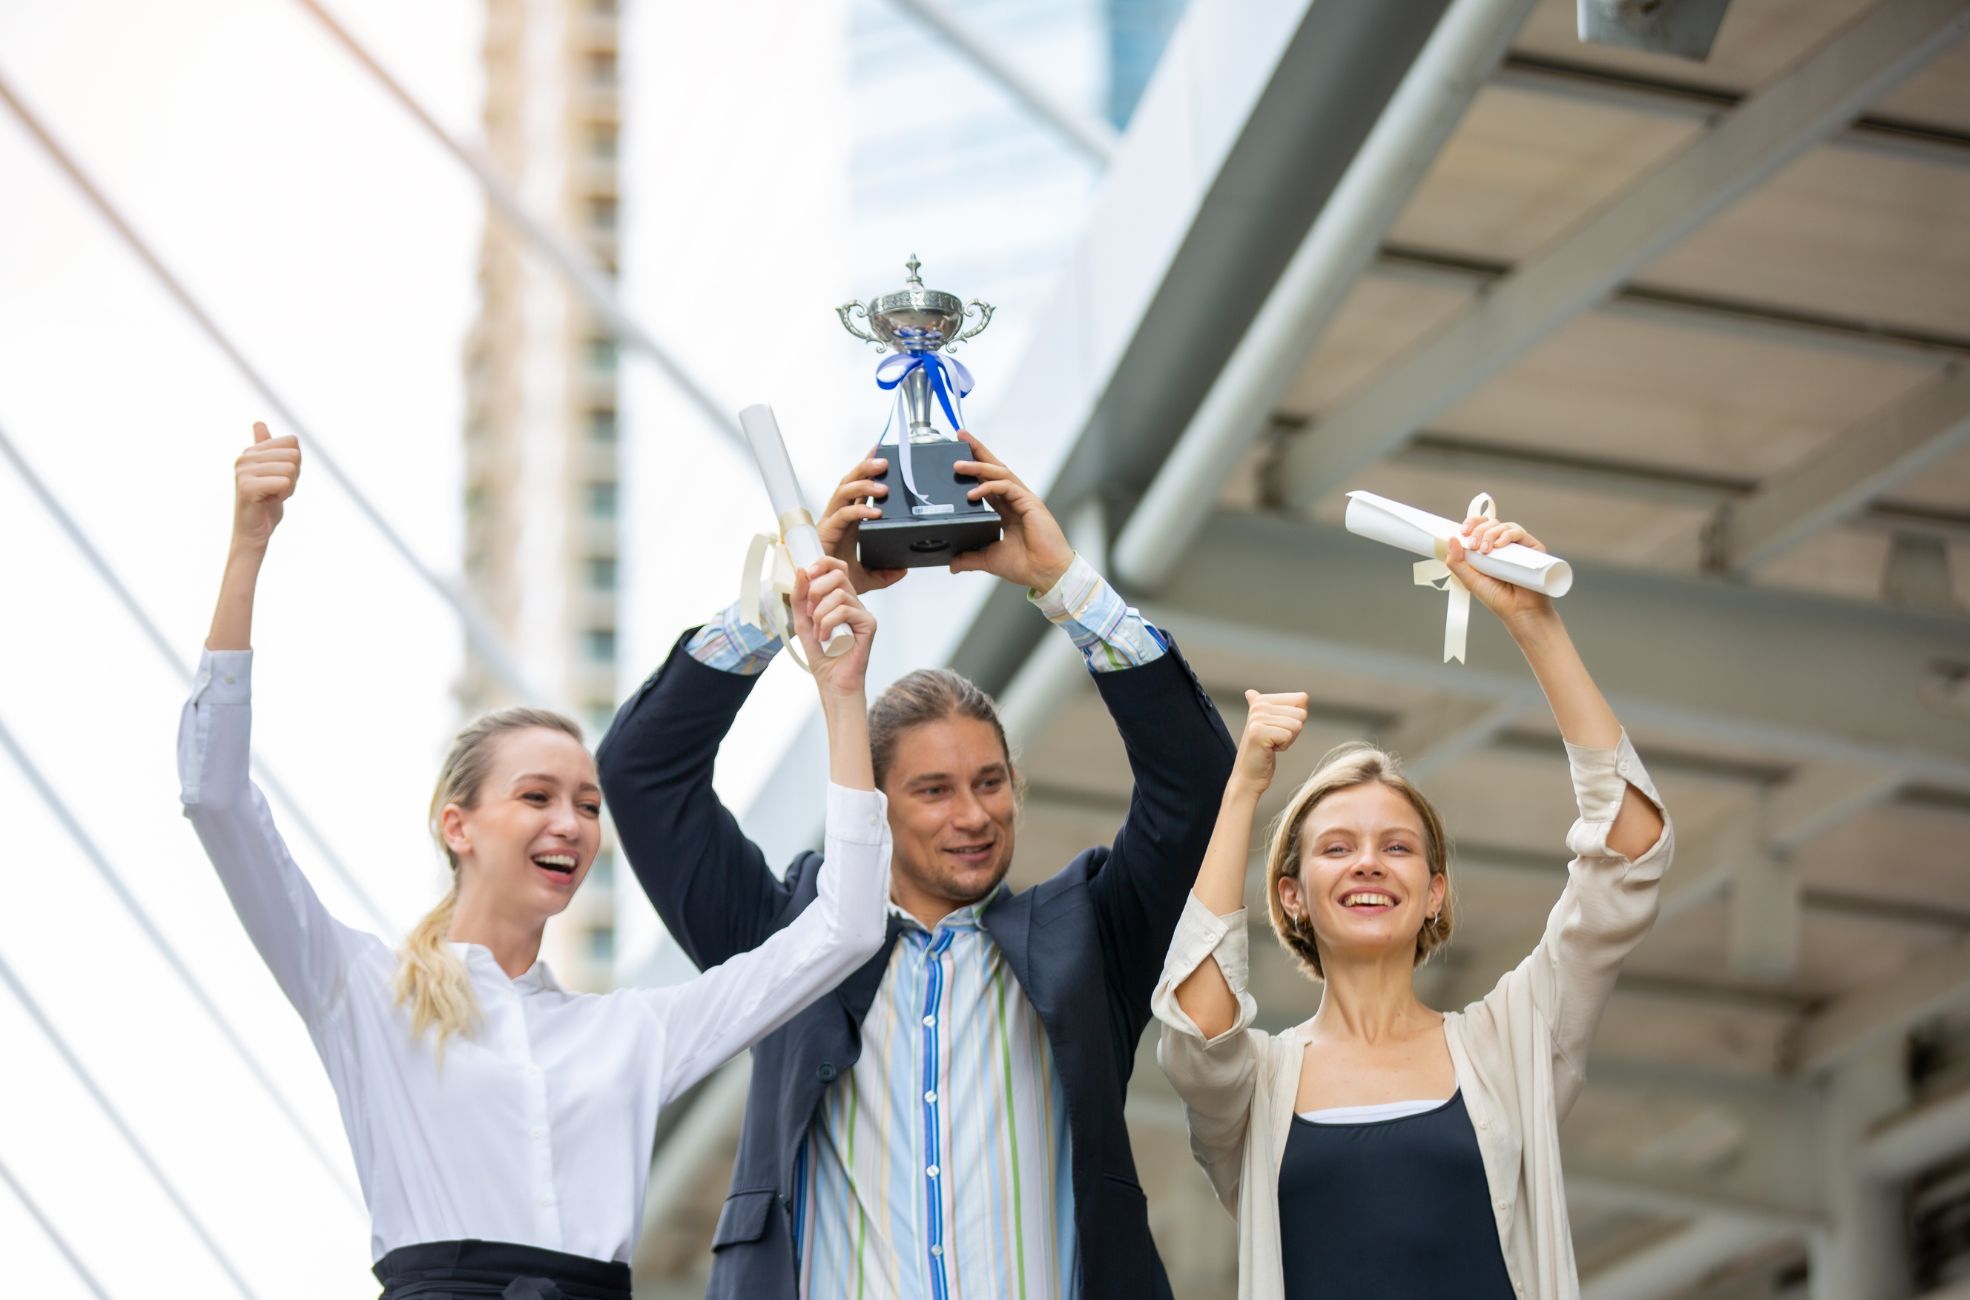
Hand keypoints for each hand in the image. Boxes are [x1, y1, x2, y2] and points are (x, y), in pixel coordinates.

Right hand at [232, 422, 299, 552]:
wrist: (254, 532)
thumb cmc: (266, 502)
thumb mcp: (272, 471)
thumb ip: (268, 448)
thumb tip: (258, 422)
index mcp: (252, 450)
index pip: (292, 442)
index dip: (294, 463)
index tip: (280, 478)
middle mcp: (244, 457)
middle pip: (294, 455)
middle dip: (293, 476)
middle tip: (276, 489)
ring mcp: (243, 471)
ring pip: (290, 469)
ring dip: (288, 487)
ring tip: (272, 495)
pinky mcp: (247, 486)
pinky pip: (284, 482)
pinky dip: (283, 495)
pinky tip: (269, 501)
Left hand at [793, 557, 875, 696]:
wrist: (832, 681)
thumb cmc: (821, 655)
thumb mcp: (802, 621)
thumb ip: (801, 597)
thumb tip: (802, 570)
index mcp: (840, 598)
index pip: (836, 567)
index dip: (822, 564)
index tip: (806, 575)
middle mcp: (854, 602)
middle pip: (838, 575)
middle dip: (816, 591)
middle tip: (810, 614)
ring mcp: (863, 612)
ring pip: (839, 594)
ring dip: (820, 615)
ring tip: (819, 633)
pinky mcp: (869, 624)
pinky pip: (844, 611)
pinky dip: (828, 624)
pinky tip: (827, 638)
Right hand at [816, 455, 907, 594]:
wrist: (817, 594)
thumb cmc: (834, 579)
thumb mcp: (866, 577)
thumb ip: (885, 573)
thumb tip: (903, 569)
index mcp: (850, 520)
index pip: (859, 488)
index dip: (868, 470)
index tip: (881, 453)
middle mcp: (839, 516)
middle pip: (850, 482)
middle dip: (865, 468)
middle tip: (885, 462)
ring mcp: (831, 522)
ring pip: (844, 492)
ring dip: (863, 484)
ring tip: (883, 486)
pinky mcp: (826, 532)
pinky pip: (843, 514)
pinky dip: (859, 511)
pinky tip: (875, 512)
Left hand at [947, 430, 1073, 591]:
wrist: (1046, 574)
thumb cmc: (1026, 565)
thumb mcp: (989, 560)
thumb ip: (971, 558)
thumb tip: (952, 564)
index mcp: (1007, 510)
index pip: (987, 482)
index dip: (973, 468)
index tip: (956, 457)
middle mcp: (1015, 500)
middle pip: (994, 468)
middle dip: (977, 451)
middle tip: (960, 436)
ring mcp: (1023, 499)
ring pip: (999, 473)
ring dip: (977, 467)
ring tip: (957, 465)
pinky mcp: (1029, 502)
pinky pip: (1006, 487)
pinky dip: (989, 487)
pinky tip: (973, 493)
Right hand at [1232, 690, 1307, 793]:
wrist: (1249, 776)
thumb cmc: (1262, 752)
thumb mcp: (1267, 725)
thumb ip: (1266, 707)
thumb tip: (1250, 692)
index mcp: (1262, 700)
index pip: (1302, 699)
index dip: (1296, 718)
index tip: (1279, 729)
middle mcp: (1259, 706)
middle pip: (1301, 713)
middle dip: (1293, 731)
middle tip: (1275, 739)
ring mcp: (1257, 718)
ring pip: (1297, 725)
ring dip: (1288, 739)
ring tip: (1272, 744)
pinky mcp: (1259, 732)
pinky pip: (1289, 735)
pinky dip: (1283, 746)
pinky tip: (1269, 750)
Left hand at [1443, 516, 1554, 630]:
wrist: (1519, 611)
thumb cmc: (1496, 597)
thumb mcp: (1470, 580)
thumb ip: (1457, 562)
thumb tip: (1451, 538)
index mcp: (1488, 549)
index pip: (1479, 527)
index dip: (1471, 523)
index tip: (1463, 531)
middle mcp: (1504, 545)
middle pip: (1490, 524)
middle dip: (1479, 531)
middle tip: (1473, 546)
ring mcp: (1518, 546)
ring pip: (1504, 526)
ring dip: (1491, 533)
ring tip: (1486, 550)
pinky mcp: (1533, 548)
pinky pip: (1520, 533)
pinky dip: (1508, 534)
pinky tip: (1500, 544)